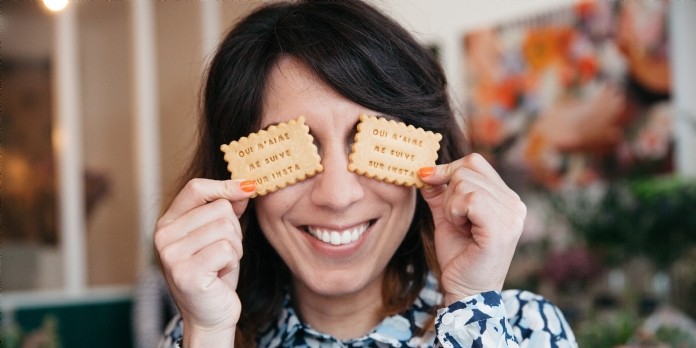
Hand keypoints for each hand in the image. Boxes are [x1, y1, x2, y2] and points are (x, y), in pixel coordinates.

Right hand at [154, 178, 254, 345]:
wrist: (210, 316)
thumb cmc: (215, 274)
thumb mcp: (220, 236)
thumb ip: (227, 210)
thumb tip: (245, 186)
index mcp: (167, 223)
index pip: (196, 188)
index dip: (226, 185)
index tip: (250, 186)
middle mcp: (163, 236)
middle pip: (219, 208)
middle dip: (234, 230)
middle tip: (223, 254)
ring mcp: (171, 255)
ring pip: (226, 229)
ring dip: (235, 248)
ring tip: (221, 264)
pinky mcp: (186, 272)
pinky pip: (227, 250)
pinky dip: (232, 262)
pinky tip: (220, 275)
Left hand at [419, 154, 525, 304]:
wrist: (464, 292)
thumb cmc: (458, 258)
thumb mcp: (446, 217)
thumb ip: (440, 194)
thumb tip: (425, 171)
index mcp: (506, 198)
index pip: (475, 162)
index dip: (447, 168)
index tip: (427, 180)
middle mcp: (514, 204)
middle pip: (467, 169)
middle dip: (448, 192)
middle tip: (453, 219)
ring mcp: (511, 215)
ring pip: (465, 183)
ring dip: (450, 206)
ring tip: (459, 226)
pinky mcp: (501, 228)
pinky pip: (470, 199)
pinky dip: (455, 212)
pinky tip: (461, 229)